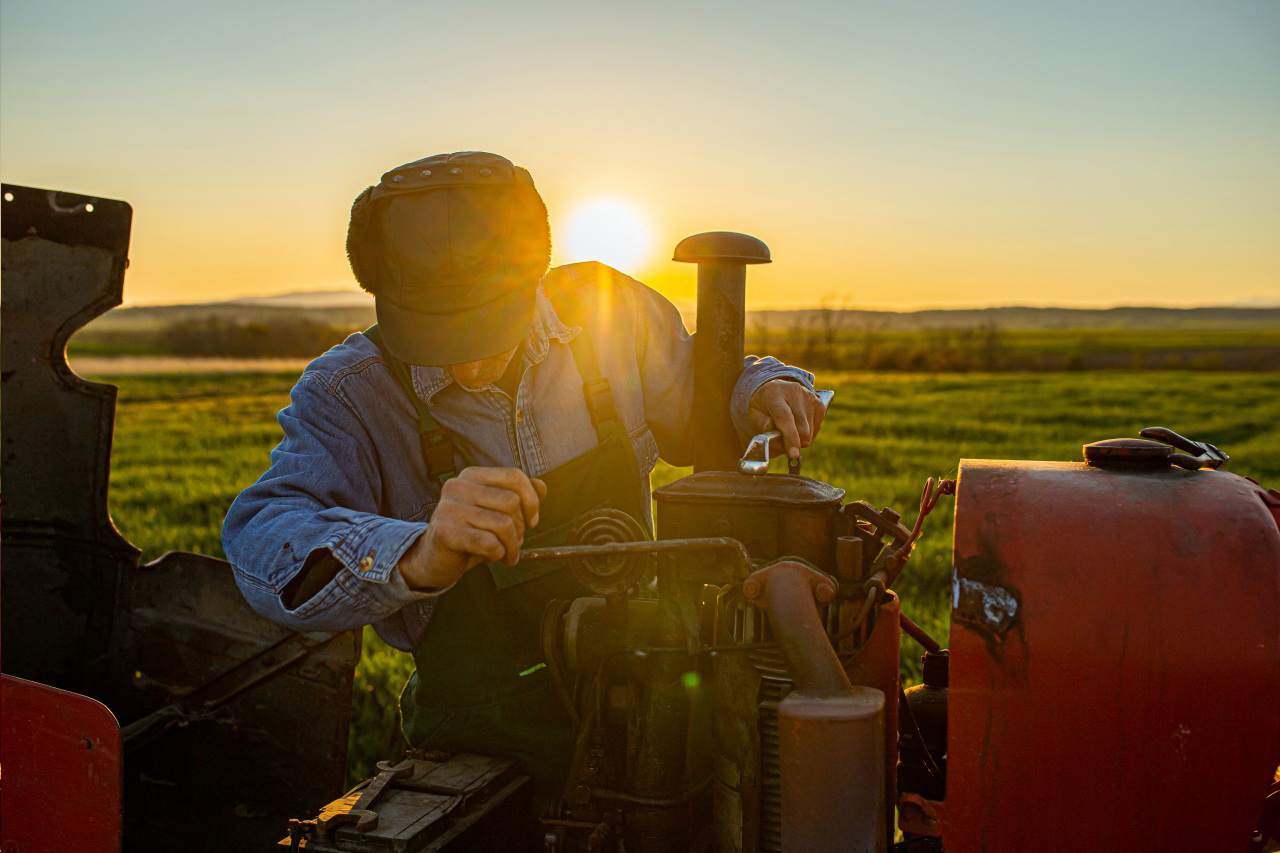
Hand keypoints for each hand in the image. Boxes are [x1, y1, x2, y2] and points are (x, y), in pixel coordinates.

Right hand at [398, 467, 546, 590]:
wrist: (435, 559)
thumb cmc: (470, 533)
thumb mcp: (496, 512)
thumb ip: (519, 497)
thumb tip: (541, 486)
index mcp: (472, 476)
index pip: (514, 476)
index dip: (531, 500)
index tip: (533, 521)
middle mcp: (458, 486)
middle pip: (511, 502)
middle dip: (521, 529)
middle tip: (515, 544)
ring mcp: (448, 507)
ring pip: (503, 525)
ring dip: (512, 546)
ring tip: (506, 554)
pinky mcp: (445, 531)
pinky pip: (488, 542)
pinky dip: (497, 553)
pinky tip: (492, 556)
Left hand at [747, 379, 826, 462]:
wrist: (775, 391)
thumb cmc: (763, 408)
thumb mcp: (755, 416)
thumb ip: (764, 428)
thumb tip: (780, 438)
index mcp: (774, 393)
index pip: (785, 417)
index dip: (790, 437)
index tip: (793, 455)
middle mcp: (794, 392)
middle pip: (801, 428)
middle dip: (793, 443)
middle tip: (782, 442)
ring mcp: (809, 397)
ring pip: (809, 432)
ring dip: (799, 439)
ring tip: (788, 429)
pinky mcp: (819, 404)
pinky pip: (816, 430)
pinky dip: (807, 434)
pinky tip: (797, 425)